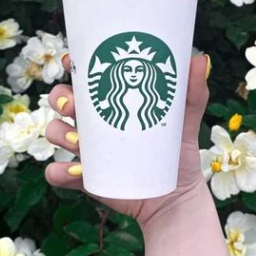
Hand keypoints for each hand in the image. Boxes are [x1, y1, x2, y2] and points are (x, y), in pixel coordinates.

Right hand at [45, 53, 210, 227]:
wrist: (176, 196)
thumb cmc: (177, 152)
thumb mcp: (186, 119)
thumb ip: (192, 92)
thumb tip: (200, 59)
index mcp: (110, 101)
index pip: (84, 77)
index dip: (73, 65)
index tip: (74, 61)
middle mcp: (92, 123)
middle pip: (62, 101)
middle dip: (61, 98)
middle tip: (73, 104)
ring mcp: (85, 150)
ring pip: (56, 132)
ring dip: (58, 132)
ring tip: (77, 139)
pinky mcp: (83, 178)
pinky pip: (58, 173)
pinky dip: (58, 171)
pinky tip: (74, 171)